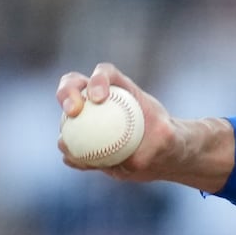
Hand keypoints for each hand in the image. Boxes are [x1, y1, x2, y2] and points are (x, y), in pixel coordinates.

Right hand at [55, 64, 233, 190]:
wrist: (164, 155)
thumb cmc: (170, 139)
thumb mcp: (171, 138)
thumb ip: (158, 142)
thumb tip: (133, 159)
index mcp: (122, 88)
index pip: (105, 73)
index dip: (97, 79)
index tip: (98, 98)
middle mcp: (100, 100)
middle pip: (74, 86)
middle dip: (67, 92)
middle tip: (72, 111)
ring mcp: (90, 120)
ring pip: (67, 119)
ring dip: (64, 129)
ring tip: (66, 144)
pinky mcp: (87, 143)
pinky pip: (74, 149)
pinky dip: (72, 155)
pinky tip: (76, 161)